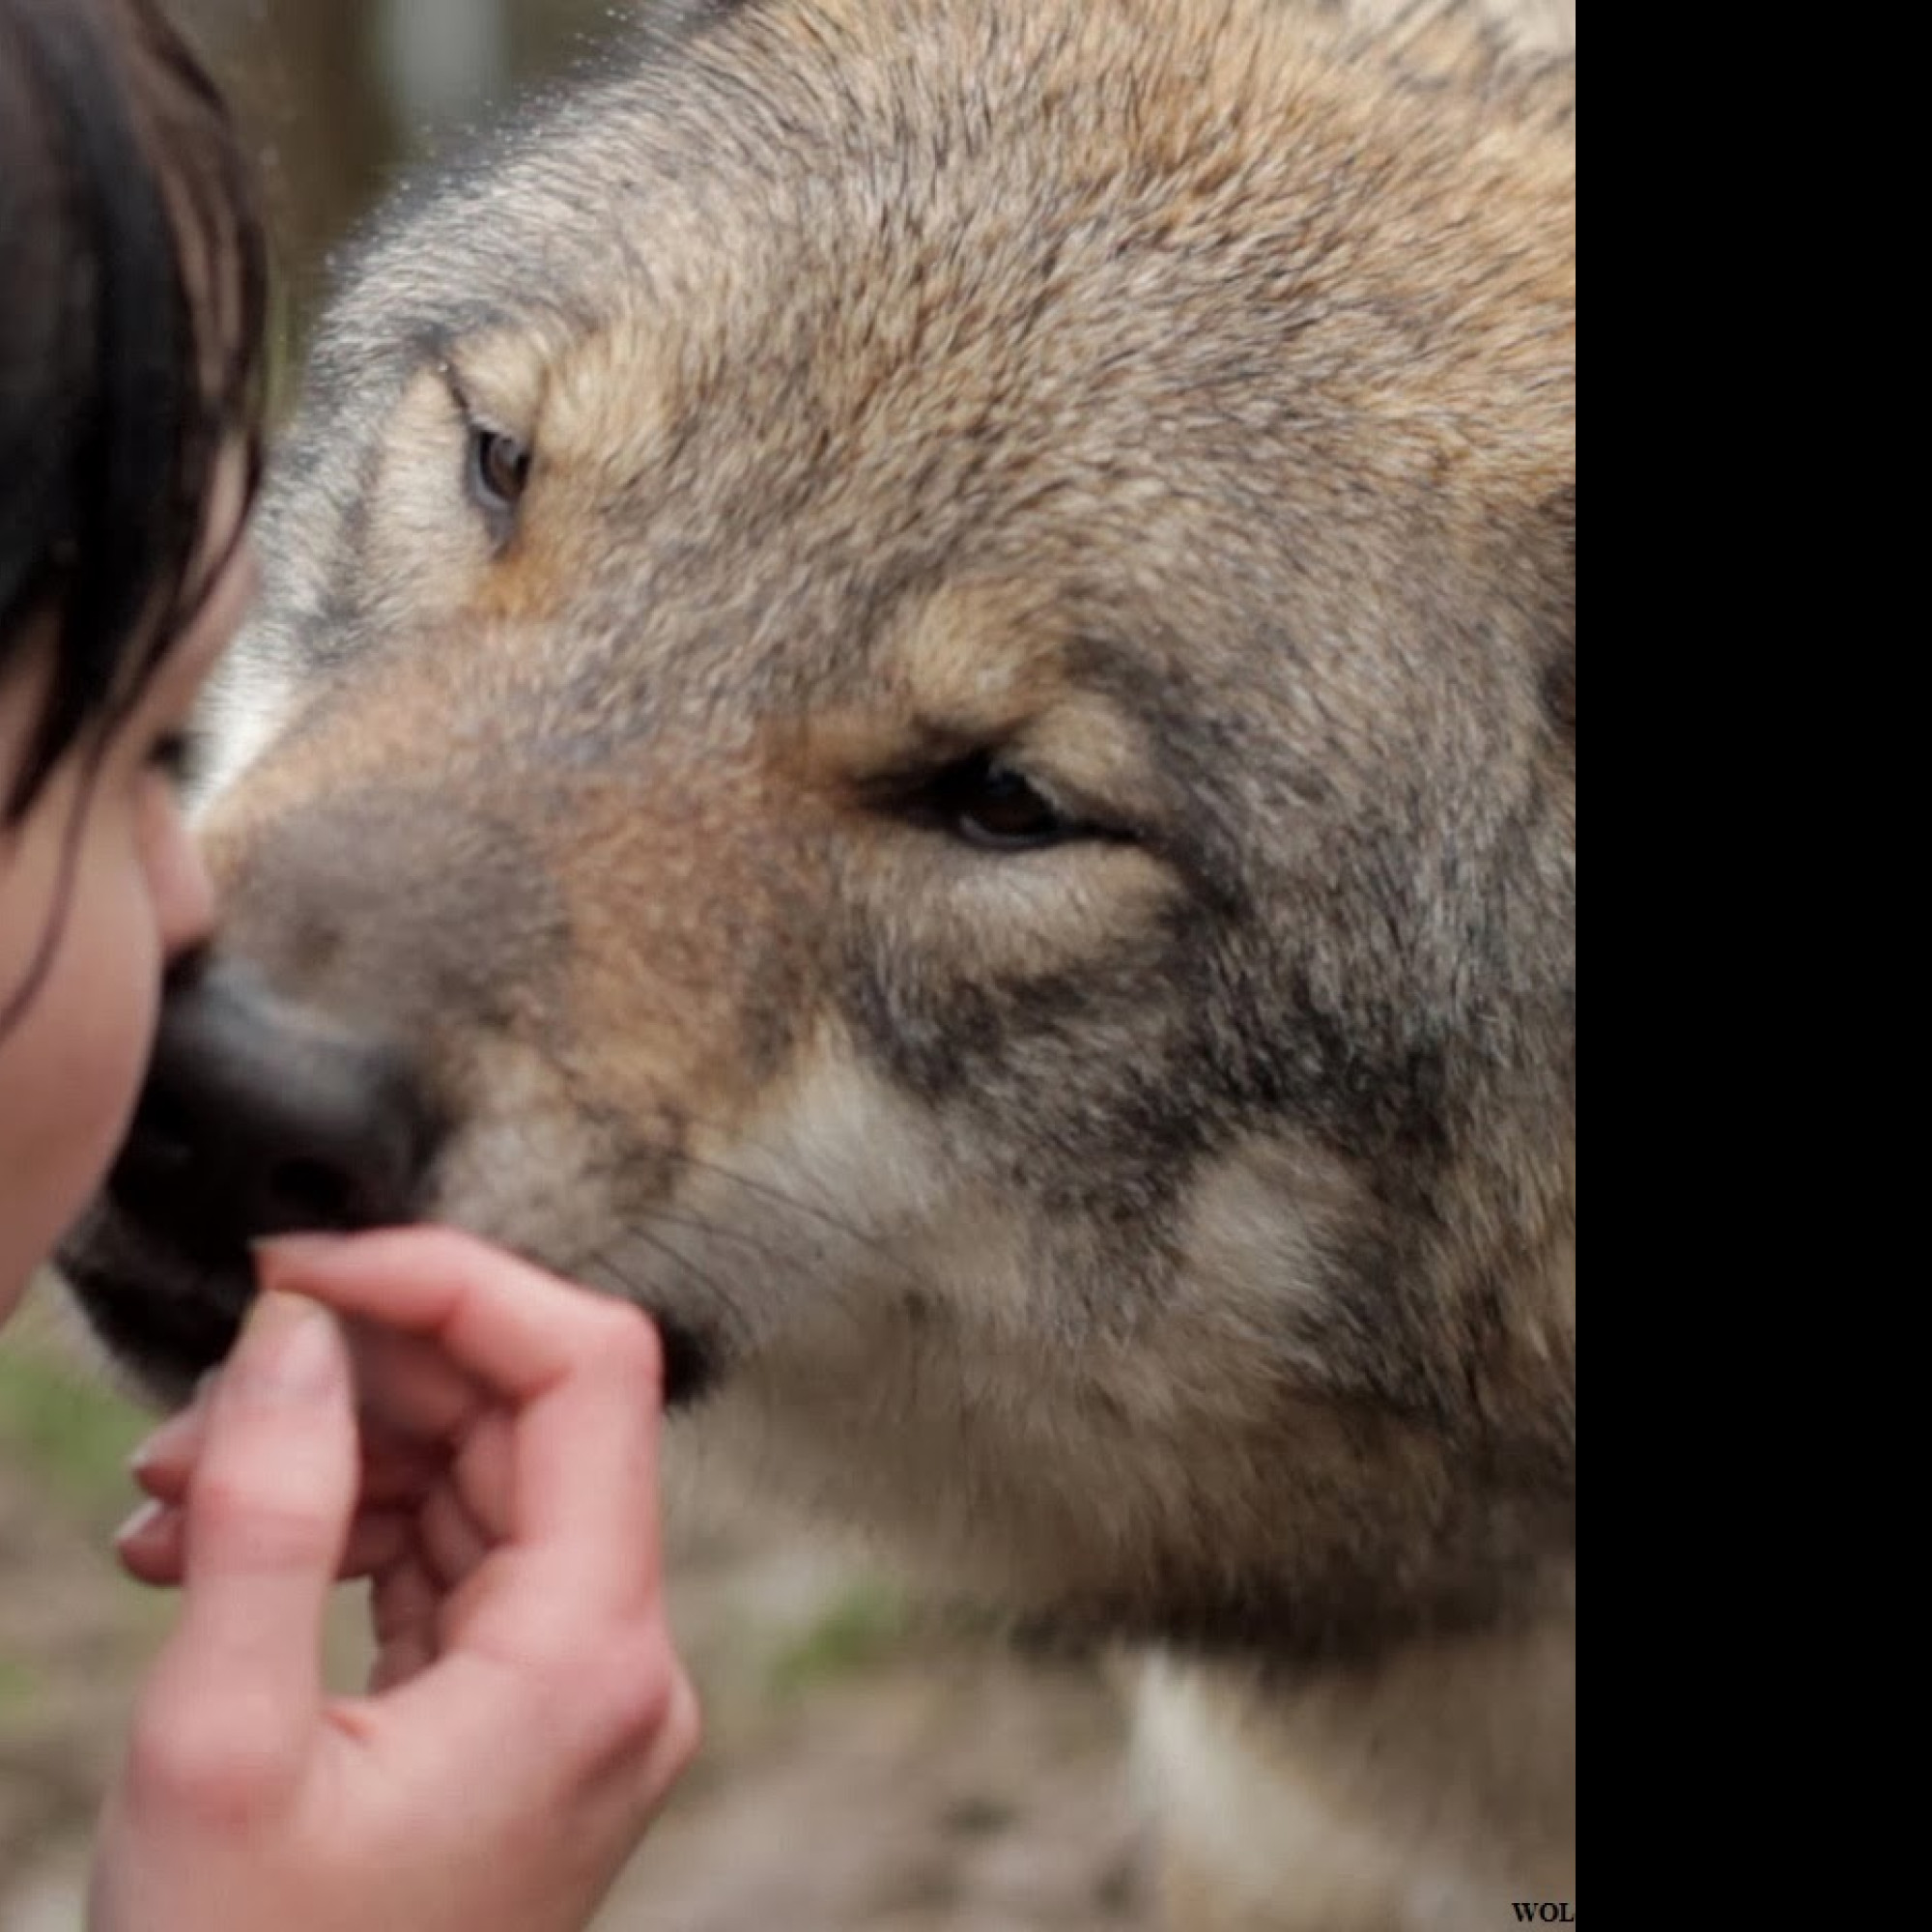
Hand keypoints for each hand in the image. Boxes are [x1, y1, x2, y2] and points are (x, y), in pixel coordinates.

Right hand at [94, 1228, 698, 1931]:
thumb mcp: (219, 1747)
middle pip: (523, 1418)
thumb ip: (268, 1511)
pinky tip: (207, 1557)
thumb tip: (299, 1326)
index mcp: (594, 1652)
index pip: (587, 1368)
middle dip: (358, 1383)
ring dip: (328, 1459)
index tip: (304, 1271)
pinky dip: (337, 1535)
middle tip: (199, 1418)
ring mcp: (571, 1690)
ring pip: (472, 1483)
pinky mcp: (514, 1715)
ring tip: (174, 1499)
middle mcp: (616, 1658)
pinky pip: (444, 1563)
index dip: (451, 1283)